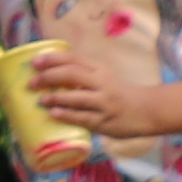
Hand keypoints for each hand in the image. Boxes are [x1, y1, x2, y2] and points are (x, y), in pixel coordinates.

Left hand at [32, 37, 165, 140]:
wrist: (149, 110)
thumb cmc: (120, 92)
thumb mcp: (104, 77)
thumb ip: (82, 72)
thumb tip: (48, 69)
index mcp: (100, 70)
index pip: (74, 59)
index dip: (52, 59)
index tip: (34, 62)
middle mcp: (103, 84)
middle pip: (72, 75)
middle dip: (48, 77)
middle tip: (31, 83)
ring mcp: (104, 104)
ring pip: (76, 98)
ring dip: (55, 98)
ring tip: (41, 100)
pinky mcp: (105, 122)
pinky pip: (82, 118)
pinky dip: (66, 115)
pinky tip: (54, 114)